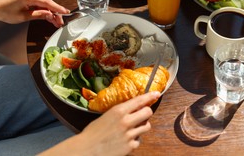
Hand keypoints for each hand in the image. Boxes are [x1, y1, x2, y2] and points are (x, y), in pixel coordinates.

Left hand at [0, 0, 68, 26]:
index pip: (47, 3)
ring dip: (51, 13)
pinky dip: (46, 10)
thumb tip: (50, 15)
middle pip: (48, 3)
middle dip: (55, 13)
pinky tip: (49, 17)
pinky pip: (41, 4)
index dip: (58, 8)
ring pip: (45, 4)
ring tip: (56, 22)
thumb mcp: (23, 17)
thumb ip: (38, 15)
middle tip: (60, 22)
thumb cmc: (6, 12)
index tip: (66, 12)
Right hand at [40, 91, 161, 155]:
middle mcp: (126, 121)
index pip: (139, 100)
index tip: (156, 93)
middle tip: (141, 114)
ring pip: (146, 126)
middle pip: (148, 112)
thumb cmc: (93, 132)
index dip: (150, 96)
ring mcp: (129, 135)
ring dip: (142, 126)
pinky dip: (135, 139)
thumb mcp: (106, 116)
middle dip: (146, 112)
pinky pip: (139, 140)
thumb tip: (132, 108)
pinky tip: (126, 139)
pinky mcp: (130, 147)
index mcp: (118, 111)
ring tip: (133, 128)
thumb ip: (120, 112)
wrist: (87, 149)